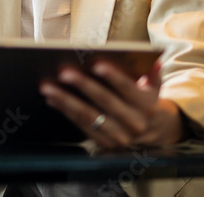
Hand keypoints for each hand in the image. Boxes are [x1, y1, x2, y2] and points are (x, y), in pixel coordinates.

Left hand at [39, 61, 184, 149]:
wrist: (154, 134)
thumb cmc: (147, 102)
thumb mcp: (155, 89)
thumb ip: (153, 75)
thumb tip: (154, 60)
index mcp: (147, 106)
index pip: (128, 89)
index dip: (113, 77)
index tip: (96, 64)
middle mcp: (134, 124)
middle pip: (105, 102)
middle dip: (83, 86)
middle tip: (63, 73)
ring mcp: (119, 136)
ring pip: (89, 116)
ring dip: (65, 101)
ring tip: (48, 87)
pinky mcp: (105, 144)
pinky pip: (81, 126)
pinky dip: (65, 112)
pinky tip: (51, 100)